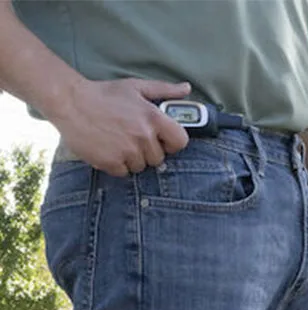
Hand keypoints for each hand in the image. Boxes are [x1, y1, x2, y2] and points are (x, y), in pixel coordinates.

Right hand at [51, 77, 191, 175]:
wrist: (69, 101)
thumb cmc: (104, 94)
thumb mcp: (135, 87)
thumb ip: (164, 90)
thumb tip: (187, 88)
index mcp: (153, 118)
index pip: (180, 142)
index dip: (171, 142)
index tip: (161, 139)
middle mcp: (143, 136)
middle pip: (159, 158)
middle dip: (147, 150)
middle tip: (129, 135)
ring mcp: (128, 151)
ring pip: (141, 167)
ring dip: (131, 158)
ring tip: (116, 140)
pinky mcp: (112, 162)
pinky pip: (124, 172)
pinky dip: (116, 164)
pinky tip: (107, 148)